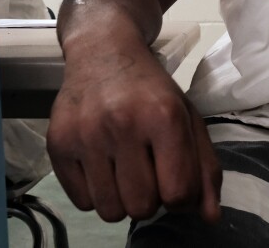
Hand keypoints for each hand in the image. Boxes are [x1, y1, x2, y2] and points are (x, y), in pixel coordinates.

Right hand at [47, 38, 221, 222]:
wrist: (102, 50)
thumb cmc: (149, 89)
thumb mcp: (186, 117)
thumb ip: (204, 167)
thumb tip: (210, 217)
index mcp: (164, 115)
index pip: (178, 193)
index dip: (182, 197)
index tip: (174, 180)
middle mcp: (123, 123)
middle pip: (142, 207)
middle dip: (150, 199)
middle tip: (146, 172)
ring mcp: (86, 134)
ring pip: (109, 211)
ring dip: (121, 200)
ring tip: (123, 170)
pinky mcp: (58, 142)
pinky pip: (81, 202)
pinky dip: (94, 193)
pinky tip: (100, 165)